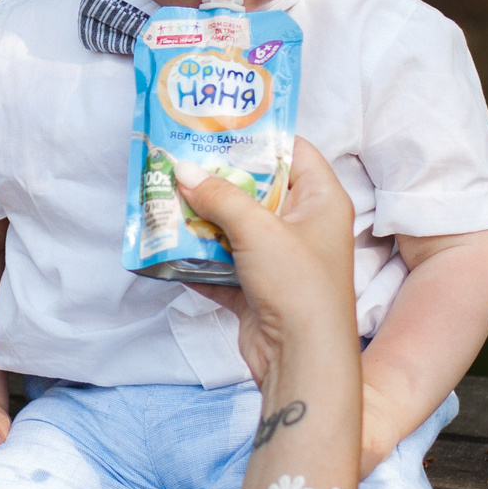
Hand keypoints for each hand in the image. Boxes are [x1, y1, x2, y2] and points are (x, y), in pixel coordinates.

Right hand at [174, 138, 357, 390]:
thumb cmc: (298, 286)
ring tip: (165, 197)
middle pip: (257, 189)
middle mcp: (304, 226)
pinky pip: (222, 264)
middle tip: (180, 161)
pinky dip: (197, 258)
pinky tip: (166, 246)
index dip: (259, 137)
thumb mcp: (259, 230)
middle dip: (218, 179)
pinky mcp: (257, 289)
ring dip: (202, 218)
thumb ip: (220, 196)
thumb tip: (185, 171)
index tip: (218, 127)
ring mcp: (280, 259)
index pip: (293, 152)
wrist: (302, 360)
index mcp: (322, 201)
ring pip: (235, 227)